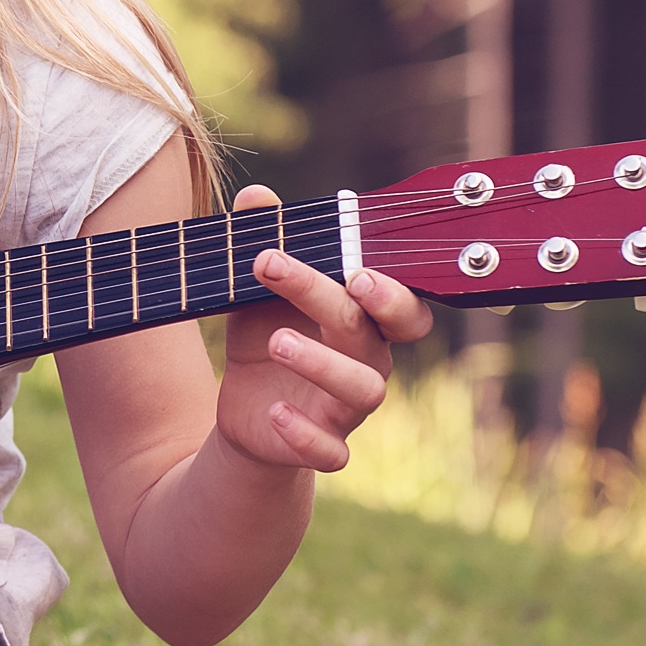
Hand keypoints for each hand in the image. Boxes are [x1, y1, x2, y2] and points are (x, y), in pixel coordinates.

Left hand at [216, 183, 432, 473]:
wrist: (248, 413)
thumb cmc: (267, 337)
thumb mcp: (258, 291)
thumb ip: (264, 241)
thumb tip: (254, 196)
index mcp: (360, 320)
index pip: (397, 302)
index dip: (389, 288)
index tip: (355, 265)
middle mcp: (365, 362)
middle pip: (375, 334)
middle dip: (366, 308)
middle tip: (347, 283)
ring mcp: (347, 408)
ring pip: (362, 390)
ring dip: (323, 363)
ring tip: (276, 341)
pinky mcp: (322, 445)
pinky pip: (330, 450)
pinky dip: (305, 433)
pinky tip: (275, 411)